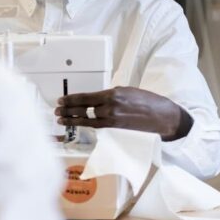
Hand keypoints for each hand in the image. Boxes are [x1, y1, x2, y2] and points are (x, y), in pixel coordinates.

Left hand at [56, 86, 193, 140]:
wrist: (162, 116)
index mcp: (113, 93)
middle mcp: (111, 106)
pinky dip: (83, 124)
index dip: (71, 99)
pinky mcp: (116, 128)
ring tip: (60, 119)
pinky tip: (75, 124)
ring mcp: (112, 118)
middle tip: (57, 110)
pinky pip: (95, 126)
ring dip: (72, 119)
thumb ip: (111, 94)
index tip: (62, 99)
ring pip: (87, 119)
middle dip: (68, 109)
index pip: (86, 97)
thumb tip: (98, 99)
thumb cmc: (147, 101)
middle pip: (83, 108)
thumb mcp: (128, 91)